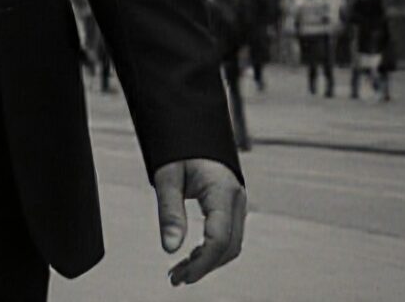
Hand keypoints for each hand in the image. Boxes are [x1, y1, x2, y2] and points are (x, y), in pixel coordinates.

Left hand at [155, 158, 245, 285]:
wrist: (192, 126)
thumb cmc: (178, 148)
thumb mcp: (166, 177)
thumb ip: (169, 212)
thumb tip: (169, 248)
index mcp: (223, 191)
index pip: (220, 238)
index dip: (203, 262)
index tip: (182, 275)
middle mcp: (237, 199)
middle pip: (229, 246)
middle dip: (204, 266)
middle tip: (175, 278)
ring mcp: (238, 203)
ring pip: (231, 244)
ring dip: (207, 261)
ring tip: (179, 272)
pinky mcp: (232, 206)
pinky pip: (228, 235)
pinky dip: (211, 250)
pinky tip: (191, 257)